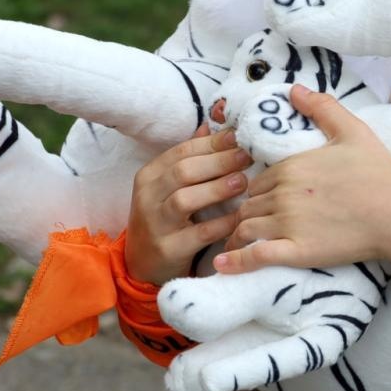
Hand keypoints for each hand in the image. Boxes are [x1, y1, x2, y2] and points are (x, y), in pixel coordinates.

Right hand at [124, 124, 251, 285]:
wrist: (142, 264)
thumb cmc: (164, 218)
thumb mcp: (168, 187)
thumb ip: (189, 159)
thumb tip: (212, 126)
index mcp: (149, 175)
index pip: (181, 151)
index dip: (212, 143)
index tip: (239, 137)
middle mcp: (147, 197)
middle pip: (183, 171)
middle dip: (218, 161)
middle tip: (247, 156)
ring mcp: (155, 224)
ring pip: (185, 200)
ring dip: (217, 189)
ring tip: (242, 182)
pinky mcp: (168, 249)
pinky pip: (198, 233)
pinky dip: (221, 223)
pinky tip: (240, 217)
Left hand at [214, 85, 390, 273]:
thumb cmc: (379, 173)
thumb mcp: (353, 131)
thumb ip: (322, 108)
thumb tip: (294, 89)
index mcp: (291, 167)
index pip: (258, 181)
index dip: (259, 191)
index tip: (263, 200)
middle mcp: (284, 194)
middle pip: (248, 204)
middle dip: (246, 213)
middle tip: (247, 224)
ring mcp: (288, 224)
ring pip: (246, 228)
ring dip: (238, 235)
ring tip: (234, 244)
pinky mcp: (296, 251)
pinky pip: (255, 255)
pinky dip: (234, 260)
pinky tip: (222, 264)